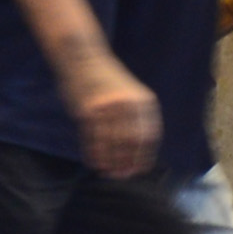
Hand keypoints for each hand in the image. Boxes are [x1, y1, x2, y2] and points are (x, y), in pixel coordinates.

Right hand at [68, 58, 157, 177]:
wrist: (83, 57)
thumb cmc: (107, 79)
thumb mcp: (131, 93)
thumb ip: (136, 117)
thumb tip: (137, 151)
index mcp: (143, 101)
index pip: (149, 136)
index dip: (144, 157)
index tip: (139, 170)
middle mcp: (128, 105)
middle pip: (131, 143)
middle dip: (127, 163)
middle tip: (122, 176)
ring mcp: (107, 108)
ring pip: (111, 143)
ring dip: (110, 162)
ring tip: (108, 173)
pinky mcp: (88, 111)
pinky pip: (93, 139)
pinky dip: (94, 154)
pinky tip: (94, 162)